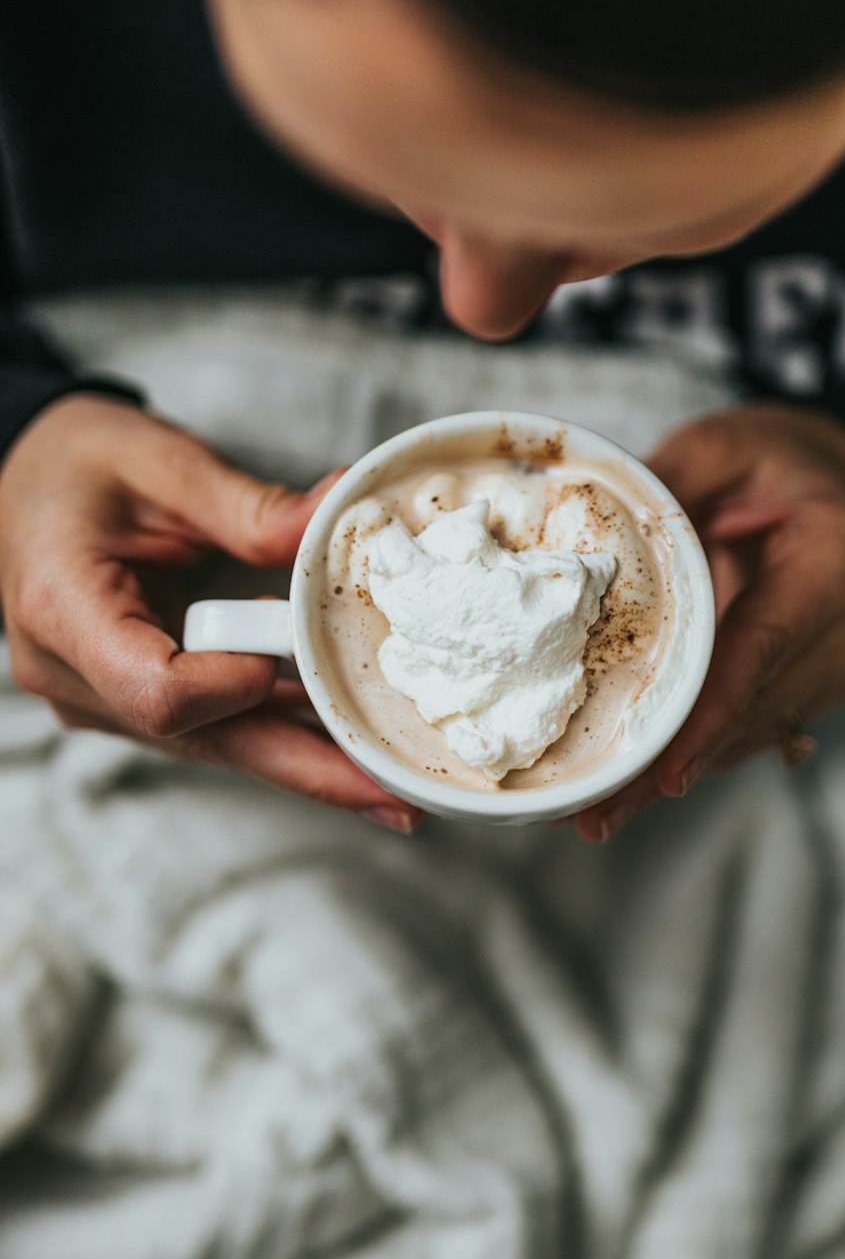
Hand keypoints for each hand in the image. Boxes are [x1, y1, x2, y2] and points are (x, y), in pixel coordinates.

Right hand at [0, 396, 420, 832]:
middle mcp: (77, 678)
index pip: (158, 693)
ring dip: (306, 758)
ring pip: (219, 744)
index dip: (236, 686)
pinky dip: (282, 727)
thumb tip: (338, 518)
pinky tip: (348, 740)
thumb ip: (248, 505)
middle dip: (308, 769)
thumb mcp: (160, 462)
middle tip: (395, 796)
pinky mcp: (134, 701)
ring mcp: (103, 700)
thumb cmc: (77, 463)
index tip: (292, 652)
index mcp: (66, 614)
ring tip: (393, 778)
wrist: (24, 480)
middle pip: (206, 742)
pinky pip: (217, 726)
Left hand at [574, 402, 844, 841]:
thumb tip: (594, 544)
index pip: (763, 649)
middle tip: (596, 812)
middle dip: (672, 762)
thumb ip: (667, 488)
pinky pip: (759, 724)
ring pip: (755, 730)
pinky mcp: (827, 683)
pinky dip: (703, 749)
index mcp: (839, 558)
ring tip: (604, 811)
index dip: (710, 714)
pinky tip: (643, 782)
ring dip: (681, 770)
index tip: (666, 770)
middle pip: (753, 707)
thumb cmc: (785, 461)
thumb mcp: (722, 446)